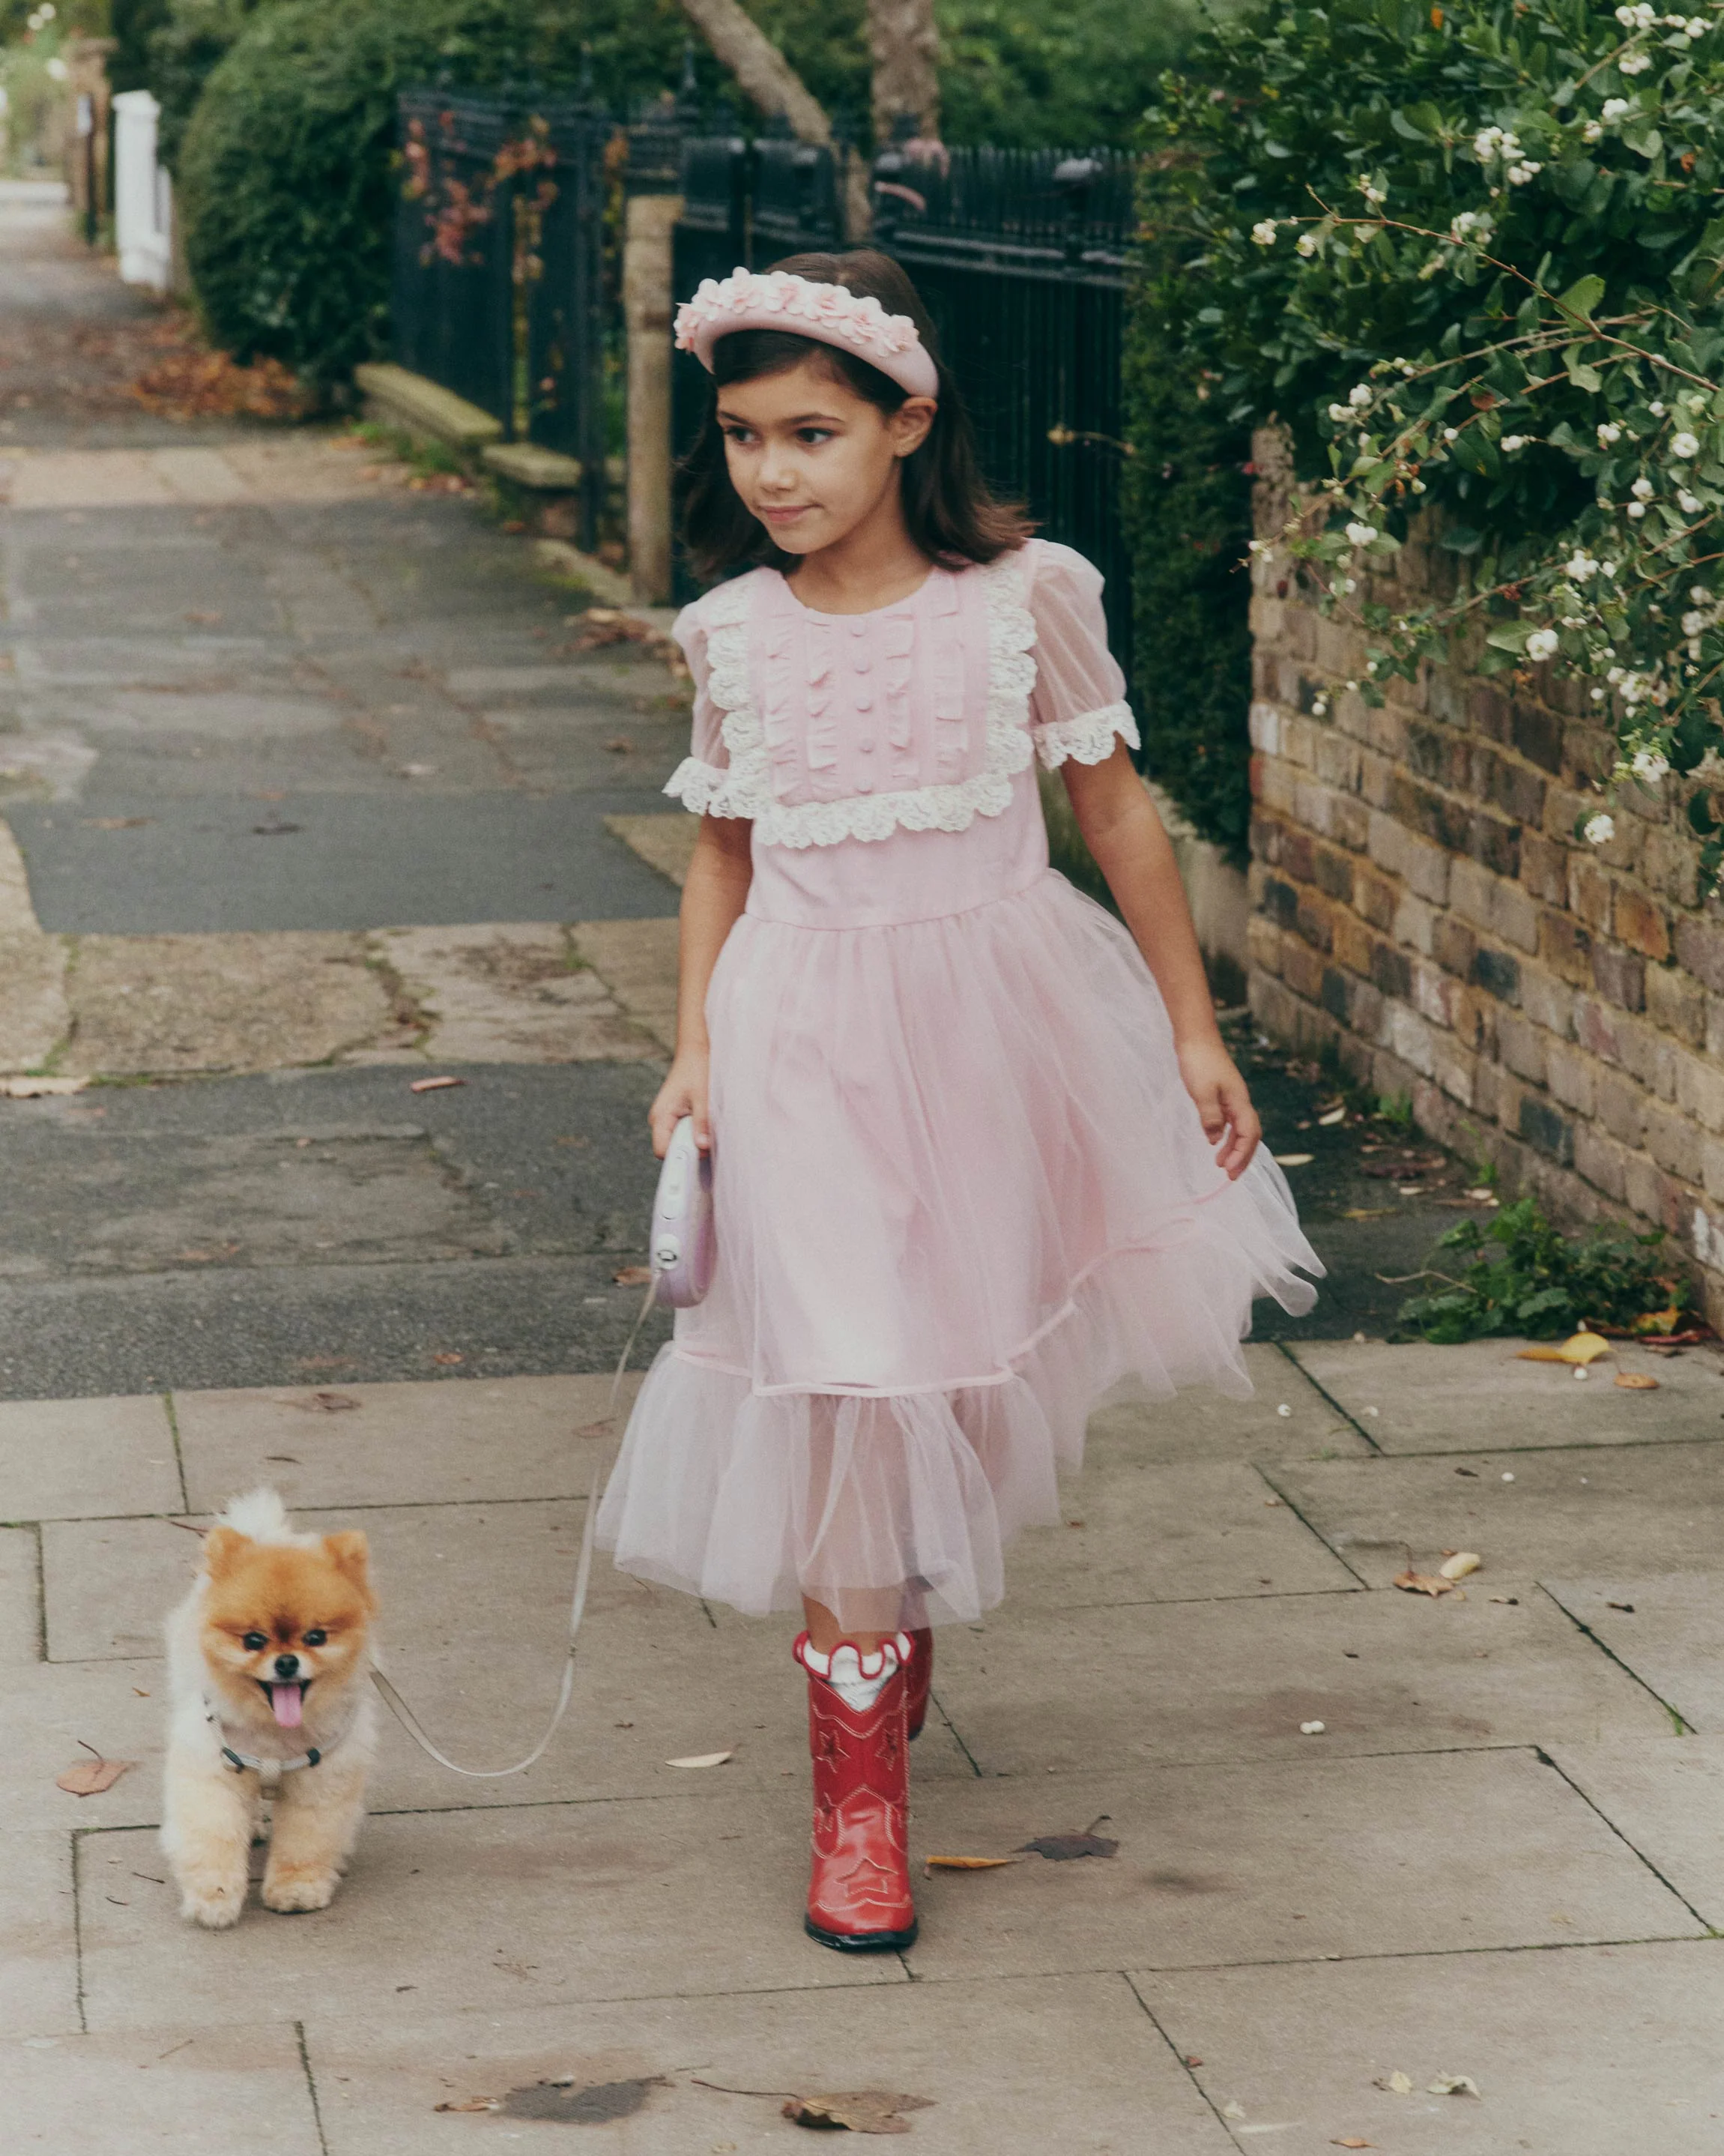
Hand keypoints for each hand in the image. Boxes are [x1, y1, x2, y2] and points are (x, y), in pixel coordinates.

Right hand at [649, 1047, 711, 1158]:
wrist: (696, 1051)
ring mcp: (668, 1119)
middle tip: (709, 1137)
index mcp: (660, 1116)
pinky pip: (685, 1133)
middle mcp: (660, 1119)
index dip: (679, 1157)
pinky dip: (697, 1132)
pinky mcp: (677, 1116)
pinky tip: (707, 1122)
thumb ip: (702, 1122)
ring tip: (709, 1124)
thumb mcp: (703, 1097)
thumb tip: (702, 1147)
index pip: (662, 1151)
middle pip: (672, 1149)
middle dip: (691, 1148)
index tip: (698, 1155)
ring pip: (680, 1142)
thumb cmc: (697, 1069)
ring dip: (696, 1139)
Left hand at [1177, 1036, 1260, 1179]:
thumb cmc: (1199, 1062)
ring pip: (1239, 1128)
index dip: (1241, 1155)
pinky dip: (1225, 1134)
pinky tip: (1214, 1140)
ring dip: (1233, 1147)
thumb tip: (1216, 1139)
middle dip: (1242, 1156)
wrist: (1195, 1037)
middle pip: (1249, 1134)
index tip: (1228, 1172)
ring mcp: (1231, 1098)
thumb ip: (1210, 1116)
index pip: (1249, 1134)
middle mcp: (1239, 1101)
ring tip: (1219, 1164)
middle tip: (1229, 1176)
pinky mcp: (1221, 1094)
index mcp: (1239, 1101)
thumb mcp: (1202, 1092)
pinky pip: (1230, 1120)